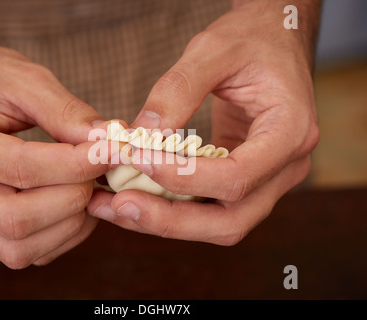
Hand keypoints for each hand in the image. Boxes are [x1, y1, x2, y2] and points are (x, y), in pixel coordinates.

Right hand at [0, 39, 110, 267]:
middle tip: (101, 167)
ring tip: (91, 184)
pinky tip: (77, 203)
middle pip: (17, 218)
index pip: (19, 168)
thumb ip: (67, 111)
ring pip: (21, 246)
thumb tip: (107, 141)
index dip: (74, 165)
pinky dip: (63, 235)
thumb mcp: (27, 80)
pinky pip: (26, 252)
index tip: (111, 151)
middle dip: (74, 196)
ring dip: (72, 221)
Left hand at [88, 0, 319, 244]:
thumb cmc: (252, 38)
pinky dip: (171, 207)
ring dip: (165, 222)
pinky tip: (134, 194)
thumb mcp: (213, 49)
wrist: (274, 38)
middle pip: (231, 221)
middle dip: (171, 221)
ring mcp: (266, 177)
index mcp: (290, 132)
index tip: (137, 159)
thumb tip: (141, 136)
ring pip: (218, 223)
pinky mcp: (244, 178)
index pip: (238, 177)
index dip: (185, 178)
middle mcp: (285, 166)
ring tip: (113, 205)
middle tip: (119, 205)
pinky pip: (209, 206)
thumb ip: (177, 90)